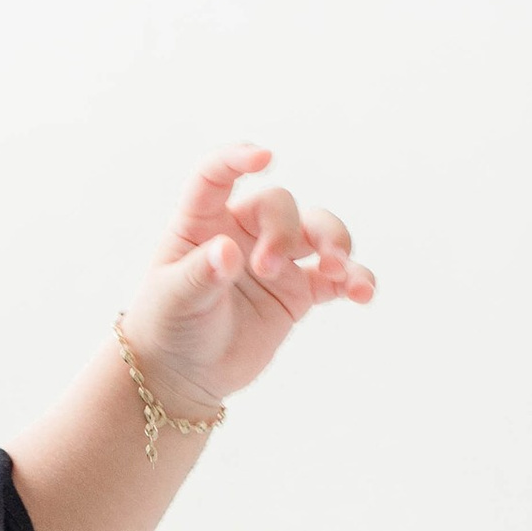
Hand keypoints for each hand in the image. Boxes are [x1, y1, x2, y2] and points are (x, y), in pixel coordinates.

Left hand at [120, 142, 373, 415]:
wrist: (186, 373)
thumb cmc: (168, 326)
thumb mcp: (176, 299)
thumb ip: (201, 274)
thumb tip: (228, 251)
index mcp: (203, 221)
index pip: (218, 176)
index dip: (238, 159)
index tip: (264, 157)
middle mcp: (244, 231)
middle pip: (280, 206)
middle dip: (283, 231)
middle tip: (266, 270)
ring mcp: (276, 259)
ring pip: (318, 231)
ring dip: (334, 243)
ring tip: (336, 270)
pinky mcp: (298, 292)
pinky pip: (335, 278)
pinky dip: (353, 280)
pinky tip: (363, 293)